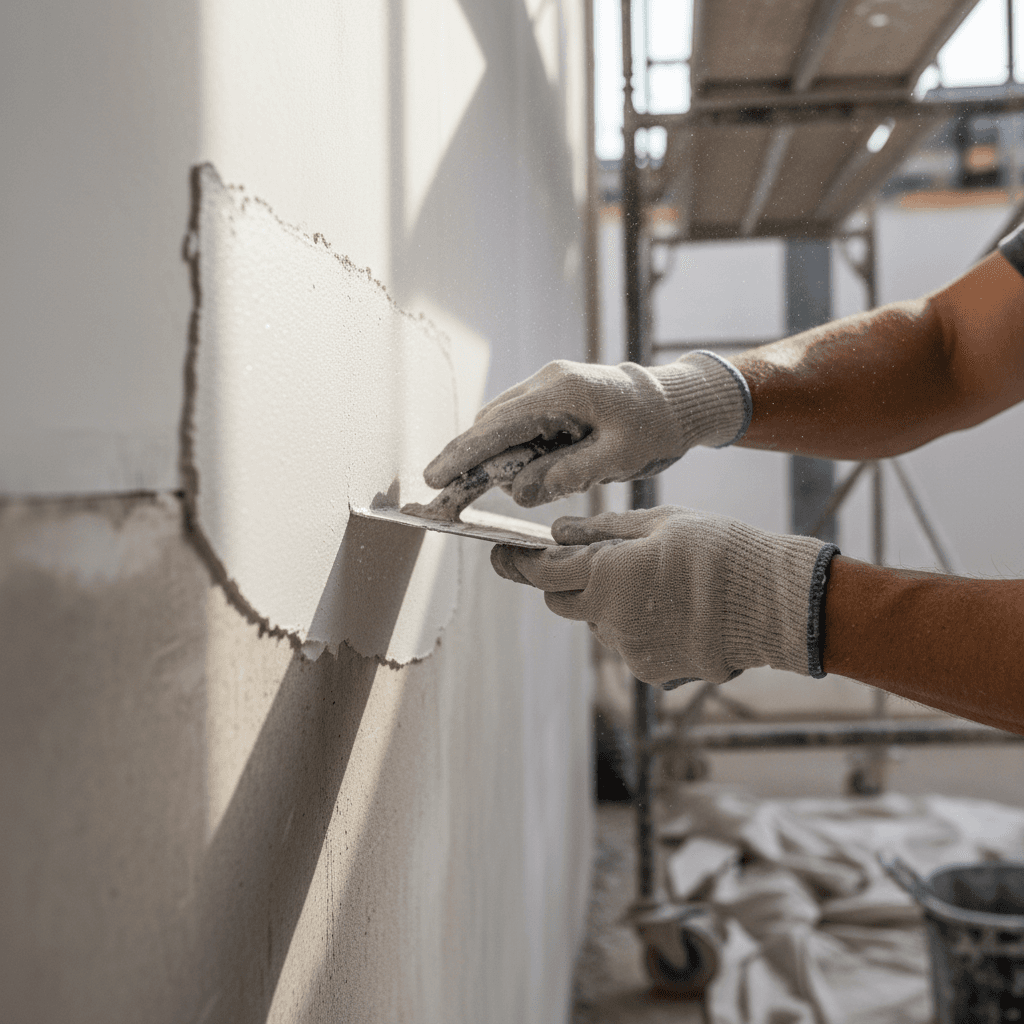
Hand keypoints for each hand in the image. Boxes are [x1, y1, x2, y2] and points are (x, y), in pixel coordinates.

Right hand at [423, 353, 750, 506]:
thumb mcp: (618, 458)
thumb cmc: (657, 427)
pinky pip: (522, 425)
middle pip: (491, 423)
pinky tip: (514, 474)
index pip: (498, 426)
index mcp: (561, 391)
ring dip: (493, 458)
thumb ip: (567, 474)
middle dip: (467, 459)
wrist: (681, 400)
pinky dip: (512, 450)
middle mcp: (548, 382)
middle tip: (441, 494)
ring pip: (504, 424)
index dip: (464, 454)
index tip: (434, 478)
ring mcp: (551, 387)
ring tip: (485, 490)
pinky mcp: (557, 398)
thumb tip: (518, 490)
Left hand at [491, 507, 837, 686]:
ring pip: (600, 624)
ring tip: (663, 585)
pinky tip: (678, 612)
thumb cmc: (720, 550)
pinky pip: (631, 646)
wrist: (774, 604)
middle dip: (566, 582)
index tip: (502, 554)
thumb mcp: (659, 523)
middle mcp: (609, 620)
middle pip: (562, 602)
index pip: (542, 572)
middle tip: (593, 561)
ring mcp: (630, 652)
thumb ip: (601, 531)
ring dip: (611, 605)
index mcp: (606, 576)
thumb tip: (558, 533)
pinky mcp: (653, 674)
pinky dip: (641, 629)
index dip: (517, 562)